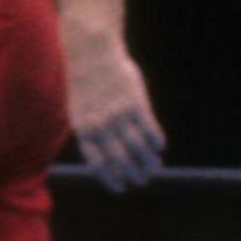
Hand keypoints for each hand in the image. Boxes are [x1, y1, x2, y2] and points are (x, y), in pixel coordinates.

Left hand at [63, 35, 164, 190]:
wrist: (91, 52)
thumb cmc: (86, 80)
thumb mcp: (80, 107)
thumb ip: (91, 129)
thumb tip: (104, 149)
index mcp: (83, 128)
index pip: (98, 162)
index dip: (110, 177)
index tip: (120, 188)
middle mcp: (101, 125)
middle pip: (120, 158)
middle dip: (132, 173)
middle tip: (142, 181)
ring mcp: (119, 115)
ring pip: (137, 147)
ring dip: (148, 161)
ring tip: (155, 169)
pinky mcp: (135, 103)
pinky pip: (149, 128)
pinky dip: (156, 140)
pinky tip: (160, 147)